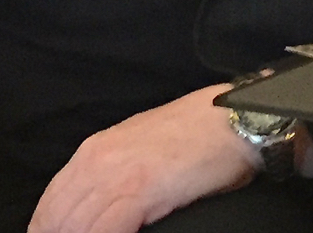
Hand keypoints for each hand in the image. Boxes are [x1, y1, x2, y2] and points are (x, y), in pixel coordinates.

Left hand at [28, 85, 257, 232]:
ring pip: (74, 229)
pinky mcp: (139, 192)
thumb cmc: (199, 131)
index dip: (53, 231)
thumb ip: (115, 169)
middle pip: (55, 222)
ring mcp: (116, 176)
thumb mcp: (142, 143)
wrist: (236, 118)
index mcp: (94, 150)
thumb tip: (99, 204)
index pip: (49, 206)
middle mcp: (96, 161)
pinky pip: (103, 232)